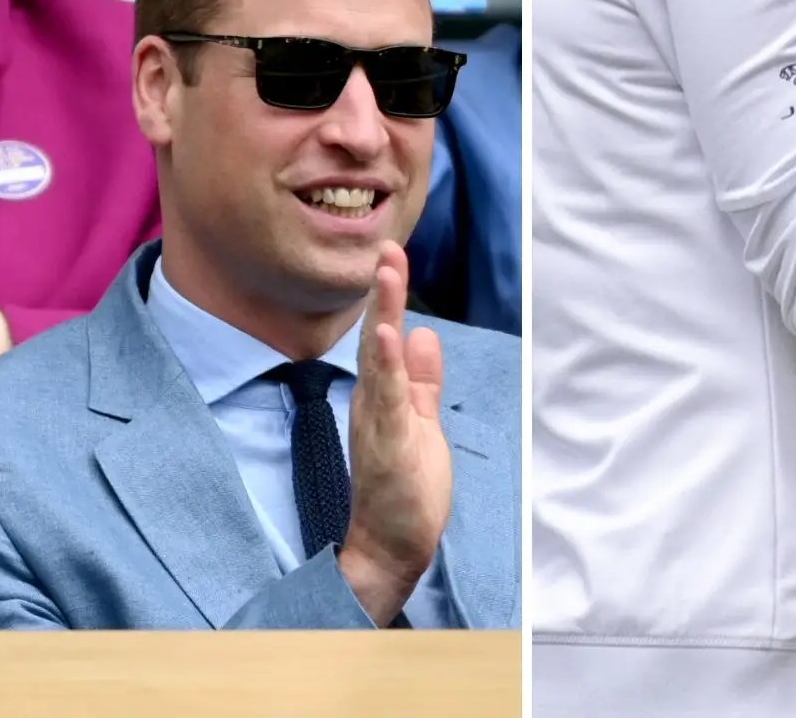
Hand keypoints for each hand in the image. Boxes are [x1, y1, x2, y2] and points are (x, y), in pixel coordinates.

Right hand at [337, 245, 448, 626]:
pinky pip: (387, 401)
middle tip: (388, 249)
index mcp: (383, 395)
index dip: (390, 296)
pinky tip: (389, 337)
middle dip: (384, 293)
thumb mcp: (420, 420)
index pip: (385, 337)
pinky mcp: (387, 446)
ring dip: (382, 317)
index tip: (393, 255)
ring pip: (378, 363)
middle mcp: (374, 403)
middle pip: (377, 339)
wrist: (392, 546)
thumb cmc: (406, 488)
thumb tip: (421, 332)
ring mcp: (378, 423)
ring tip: (386, 277)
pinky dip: (387, 367)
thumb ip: (421, 379)